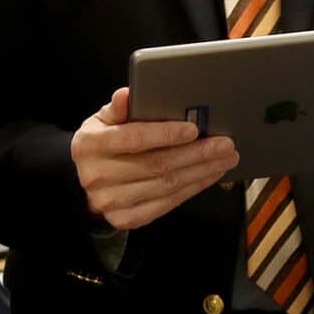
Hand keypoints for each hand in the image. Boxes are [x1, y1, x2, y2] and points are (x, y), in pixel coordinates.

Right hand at [71, 88, 237, 230]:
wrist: (89, 178)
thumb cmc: (104, 143)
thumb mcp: (104, 119)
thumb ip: (118, 108)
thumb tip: (127, 95)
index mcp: (90, 145)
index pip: (133, 138)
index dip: (165, 134)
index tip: (193, 129)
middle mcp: (98, 176)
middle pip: (156, 164)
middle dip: (196, 154)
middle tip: (224, 144)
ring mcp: (111, 202)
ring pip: (166, 186)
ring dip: (201, 172)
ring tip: (224, 158)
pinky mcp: (126, 218)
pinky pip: (167, 204)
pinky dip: (193, 188)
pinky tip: (208, 175)